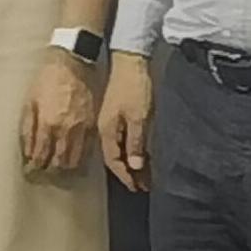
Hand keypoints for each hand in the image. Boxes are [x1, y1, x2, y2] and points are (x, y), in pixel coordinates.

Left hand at [22, 51, 98, 174]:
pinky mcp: (92, 127)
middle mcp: (65, 131)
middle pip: (58, 163)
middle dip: (49, 172)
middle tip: (42, 176)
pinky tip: (73, 162)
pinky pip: (87, 151)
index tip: (29, 173)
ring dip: (64, 170)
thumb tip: (26, 150)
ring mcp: (81, 130)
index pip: (40, 155)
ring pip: (74, 161)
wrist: (72, 64)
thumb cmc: (47, 79)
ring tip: (56, 172)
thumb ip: (27, 127)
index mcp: (47, 124)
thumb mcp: (30, 100)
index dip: (34, 167)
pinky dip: (79, 161)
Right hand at [100, 52, 156, 189]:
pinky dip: (131, 150)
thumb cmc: (135, 88)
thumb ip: (135, 142)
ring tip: (145, 175)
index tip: (137, 188)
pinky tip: (140, 154)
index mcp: (108, 130)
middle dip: (129, 173)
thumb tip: (133, 167)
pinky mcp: (117, 115)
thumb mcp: (138, 117)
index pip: (114, 161)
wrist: (130, 61)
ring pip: (119, 148)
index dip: (125, 176)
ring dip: (131, 163)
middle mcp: (105, 128)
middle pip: (115, 157)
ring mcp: (110, 121)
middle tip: (143, 186)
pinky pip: (122, 139)